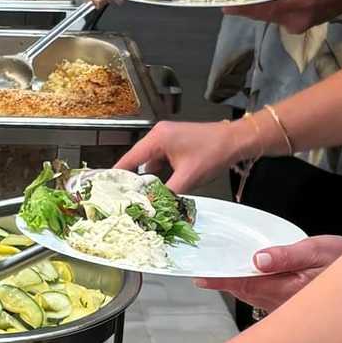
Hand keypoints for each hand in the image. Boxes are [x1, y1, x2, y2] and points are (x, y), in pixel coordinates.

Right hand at [114, 116, 244, 193]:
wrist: (235, 141)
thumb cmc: (214, 152)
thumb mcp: (187, 178)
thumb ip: (167, 193)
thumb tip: (153, 206)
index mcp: (158, 138)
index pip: (130, 158)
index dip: (117, 174)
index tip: (106, 186)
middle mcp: (159, 136)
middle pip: (138, 161)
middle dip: (134, 180)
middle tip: (125, 197)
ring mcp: (168, 139)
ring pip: (151, 163)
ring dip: (149, 179)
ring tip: (143, 196)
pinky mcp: (176, 145)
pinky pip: (161, 162)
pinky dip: (160, 175)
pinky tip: (161, 188)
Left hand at [200, 233, 341, 312]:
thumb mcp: (318, 251)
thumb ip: (288, 255)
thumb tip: (258, 259)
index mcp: (284, 288)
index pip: (243, 284)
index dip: (220, 281)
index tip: (201, 278)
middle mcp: (281, 303)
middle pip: (244, 292)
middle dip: (225, 284)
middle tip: (205, 274)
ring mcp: (285, 309)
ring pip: (252, 298)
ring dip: (237, 287)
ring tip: (221, 276)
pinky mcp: (291, 308)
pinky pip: (264, 300)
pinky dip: (252, 290)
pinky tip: (250, 280)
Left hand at [250, 0, 341, 30]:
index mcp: (299, 5)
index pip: (265, 9)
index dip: (244, 8)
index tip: (225, 6)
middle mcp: (296, 21)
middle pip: (265, 14)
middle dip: (247, 6)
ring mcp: (299, 25)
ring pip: (272, 16)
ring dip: (259, 7)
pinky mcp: (302, 25)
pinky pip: (280, 16)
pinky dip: (271, 8)